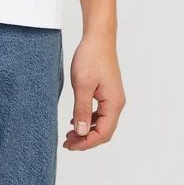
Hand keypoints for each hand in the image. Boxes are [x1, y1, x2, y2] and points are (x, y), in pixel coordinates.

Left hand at [63, 32, 124, 149]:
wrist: (98, 38)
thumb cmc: (91, 58)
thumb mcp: (82, 86)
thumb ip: (82, 111)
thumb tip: (82, 132)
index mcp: (113, 103)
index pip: (103, 133)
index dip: (87, 143)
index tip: (70, 146)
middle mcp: (116, 103)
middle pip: (104, 132)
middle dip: (86, 140)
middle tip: (67, 143)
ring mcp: (113, 98)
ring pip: (102, 124)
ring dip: (87, 131)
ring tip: (69, 135)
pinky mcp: (107, 93)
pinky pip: (100, 114)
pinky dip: (88, 121)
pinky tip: (75, 121)